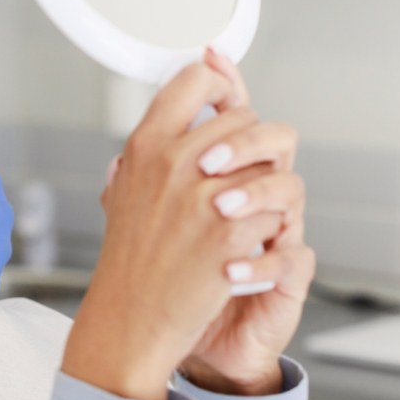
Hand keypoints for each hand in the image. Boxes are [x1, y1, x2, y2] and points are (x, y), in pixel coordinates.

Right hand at [61, 61, 298, 399]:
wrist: (131, 319)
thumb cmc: (129, 261)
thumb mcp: (124, 191)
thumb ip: (147, 150)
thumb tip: (170, 110)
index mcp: (145, 146)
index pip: (194, 80)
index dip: (218, 84)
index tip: (224, 99)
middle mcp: (172, 163)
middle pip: (243, 119)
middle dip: (250, 147)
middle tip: (238, 176)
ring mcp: (203, 197)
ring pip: (268, 163)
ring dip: (264, 187)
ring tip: (244, 212)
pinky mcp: (230, 233)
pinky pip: (275, 207)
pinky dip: (269, 227)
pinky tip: (248, 244)